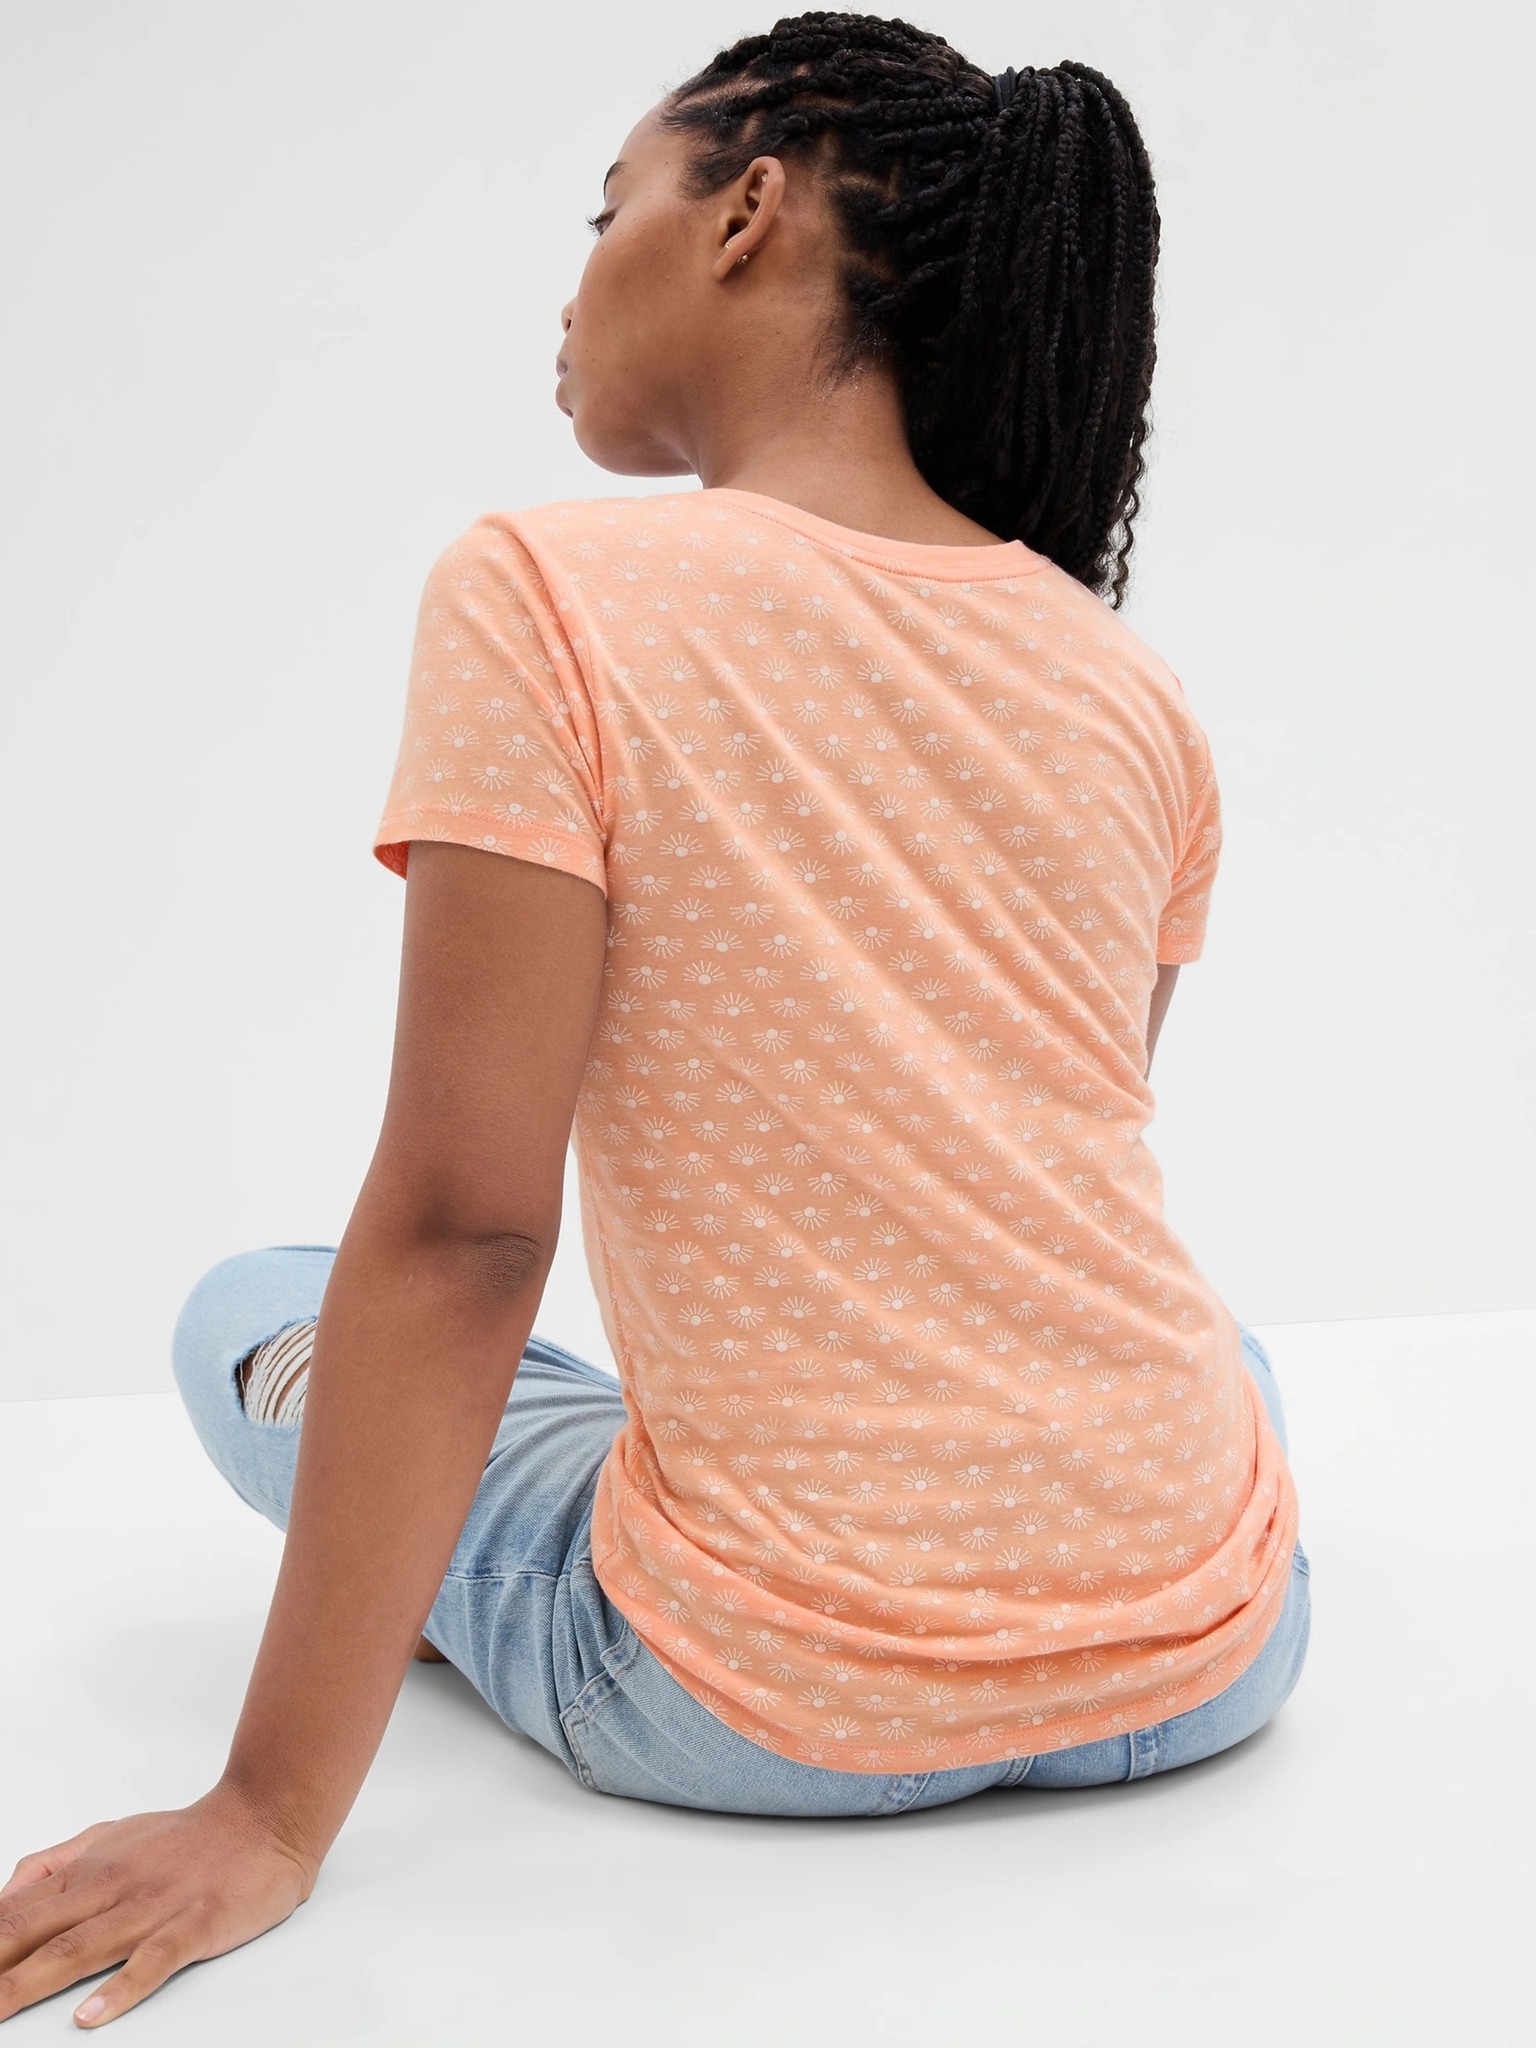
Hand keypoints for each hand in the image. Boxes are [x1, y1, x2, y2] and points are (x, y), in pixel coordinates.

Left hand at [0, 1782, 316, 2028]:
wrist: (264, 1816)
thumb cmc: (185, 1837)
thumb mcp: (110, 1835)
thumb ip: (54, 1864)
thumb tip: (3, 1894)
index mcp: (87, 1871)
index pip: (13, 1912)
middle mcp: (111, 1888)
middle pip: (35, 1934)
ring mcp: (153, 1907)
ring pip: (80, 1950)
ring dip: (30, 1983)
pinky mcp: (196, 1923)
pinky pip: (154, 1960)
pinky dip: (121, 1988)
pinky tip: (92, 2015)